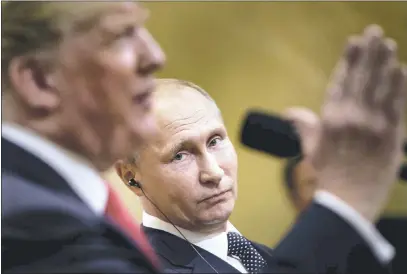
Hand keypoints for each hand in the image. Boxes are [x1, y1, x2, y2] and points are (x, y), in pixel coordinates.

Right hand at [284, 25, 406, 221]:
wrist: (347, 201)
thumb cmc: (327, 175)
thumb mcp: (311, 149)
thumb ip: (302, 126)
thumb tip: (290, 112)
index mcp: (329, 119)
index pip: (340, 82)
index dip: (348, 60)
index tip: (353, 42)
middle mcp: (350, 117)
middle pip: (360, 79)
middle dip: (367, 53)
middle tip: (373, 32)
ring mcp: (372, 125)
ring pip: (379, 87)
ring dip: (384, 62)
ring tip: (387, 43)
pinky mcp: (391, 135)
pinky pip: (396, 105)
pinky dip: (399, 86)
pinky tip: (400, 69)